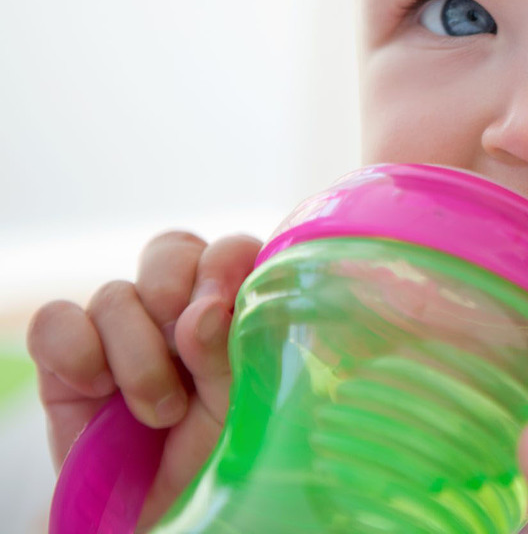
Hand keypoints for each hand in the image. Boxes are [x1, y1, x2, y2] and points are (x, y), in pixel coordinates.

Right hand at [26, 230, 261, 528]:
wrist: (162, 513)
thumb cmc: (215, 456)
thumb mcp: (241, 406)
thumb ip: (229, 353)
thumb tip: (203, 311)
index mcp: (232, 309)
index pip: (226, 250)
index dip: (223, 263)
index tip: (222, 304)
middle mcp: (177, 310)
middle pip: (169, 251)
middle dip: (176, 292)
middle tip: (187, 345)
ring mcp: (120, 331)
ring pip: (116, 293)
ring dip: (138, 354)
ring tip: (160, 413)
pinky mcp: (67, 359)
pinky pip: (55, 320)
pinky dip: (74, 349)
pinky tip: (96, 388)